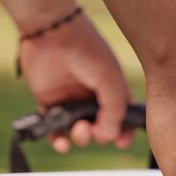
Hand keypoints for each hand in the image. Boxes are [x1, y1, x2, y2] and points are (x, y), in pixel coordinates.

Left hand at [18, 12, 132, 150]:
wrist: (51, 32)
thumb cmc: (86, 50)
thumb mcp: (110, 80)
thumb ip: (114, 110)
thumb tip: (109, 137)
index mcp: (113, 91)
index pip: (124, 119)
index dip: (125, 133)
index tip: (121, 142)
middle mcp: (94, 99)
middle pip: (102, 130)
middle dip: (100, 136)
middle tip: (93, 128)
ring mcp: (72, 102)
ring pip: (80, 133)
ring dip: (82, 138)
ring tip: (79, 130)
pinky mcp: (50, 104)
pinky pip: (55, 130)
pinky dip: (58, 141)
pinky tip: (62, 143)